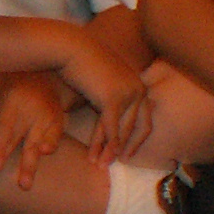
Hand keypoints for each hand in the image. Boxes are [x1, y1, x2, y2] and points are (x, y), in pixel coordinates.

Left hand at [0, 70, 68, 189]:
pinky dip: (52, 147)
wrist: (43, 75)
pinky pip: (55, 138)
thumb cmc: (8, 83)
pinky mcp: (58, 122)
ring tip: (25, 186)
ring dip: (32, 165)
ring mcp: (47, 117)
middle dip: (17, 164)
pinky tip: (45, 158)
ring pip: (39, 144)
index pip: (4, 129)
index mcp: (12, 101)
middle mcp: (31, 110)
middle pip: (21, 141)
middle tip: (12, 186)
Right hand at [57, 31, 153, 165]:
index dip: (137, 138)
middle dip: (126, 148)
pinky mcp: (113, 100)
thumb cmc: (80, 61)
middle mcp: (138, 89)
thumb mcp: (102, 80)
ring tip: (101, 165)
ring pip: (123, 130)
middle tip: (116, 163)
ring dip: (111, 151)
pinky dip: (105, 144)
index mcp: (138, 84)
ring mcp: (128, 94)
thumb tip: (107, 112)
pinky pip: (111, 128)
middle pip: (138, 127)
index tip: (128, 152)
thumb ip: (110, 95)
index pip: (145, 118)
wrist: (69, 47)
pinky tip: (97, 156)